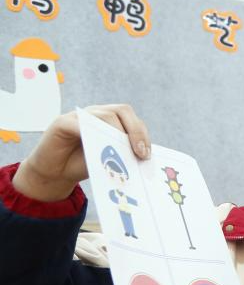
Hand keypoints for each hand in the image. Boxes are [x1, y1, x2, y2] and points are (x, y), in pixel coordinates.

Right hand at [13, 104, 149, 201]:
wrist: (56, 173)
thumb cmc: (84, 165)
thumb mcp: (108, 160)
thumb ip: (122, 154)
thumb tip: (141, 158)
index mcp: (111, 121)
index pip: (131, 119)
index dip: (142, 134)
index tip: (146, 155)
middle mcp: (96, 114)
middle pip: (121, 111)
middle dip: (135, 131)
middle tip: (140, 153)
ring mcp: (79, 116)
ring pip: (104, 115)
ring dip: (117, 134)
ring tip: (121, 152)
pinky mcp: (62, 123)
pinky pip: (79, 124)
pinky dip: (91, 134)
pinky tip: (99, 148)